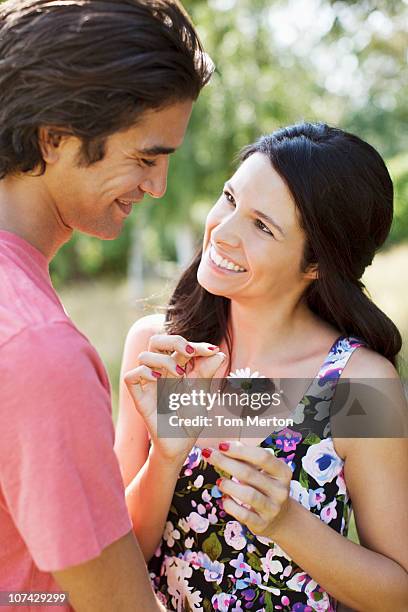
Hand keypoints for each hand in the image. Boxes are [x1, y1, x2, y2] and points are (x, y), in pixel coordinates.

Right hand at [124, 334, 225, 461]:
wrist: (182, 445)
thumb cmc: (191, 420)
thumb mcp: (202, 395)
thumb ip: (207, 373)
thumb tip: (219, 353)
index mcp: (177, 368)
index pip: (180, 346)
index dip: (196, 344)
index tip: (212, 350)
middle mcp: (161, 373)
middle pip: (157, 341)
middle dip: (174, 340)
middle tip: (190, 351)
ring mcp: (150, 385)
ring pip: (144, 356)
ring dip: (164, 360)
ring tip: (179, 375)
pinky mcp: (140, 399)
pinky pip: (131, 377)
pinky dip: (144, 373)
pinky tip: (159, 380)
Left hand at [203, 441, 292, 538]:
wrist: (281, 518)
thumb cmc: (265, 487)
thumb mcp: (263, 471)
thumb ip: (247, 458)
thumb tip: (224, 447)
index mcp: (283, 472)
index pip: (262, 457)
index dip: (240, 450)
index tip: (222, 445)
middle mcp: (280, 490)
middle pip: (249, 474)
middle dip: (226, 462)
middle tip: (210, 456)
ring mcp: (272, 509)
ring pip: (247, 494)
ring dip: (229, 485)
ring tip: (220, 481)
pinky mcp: (262, 524)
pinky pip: (243, 515)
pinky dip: (230, 505)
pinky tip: (225, 498)